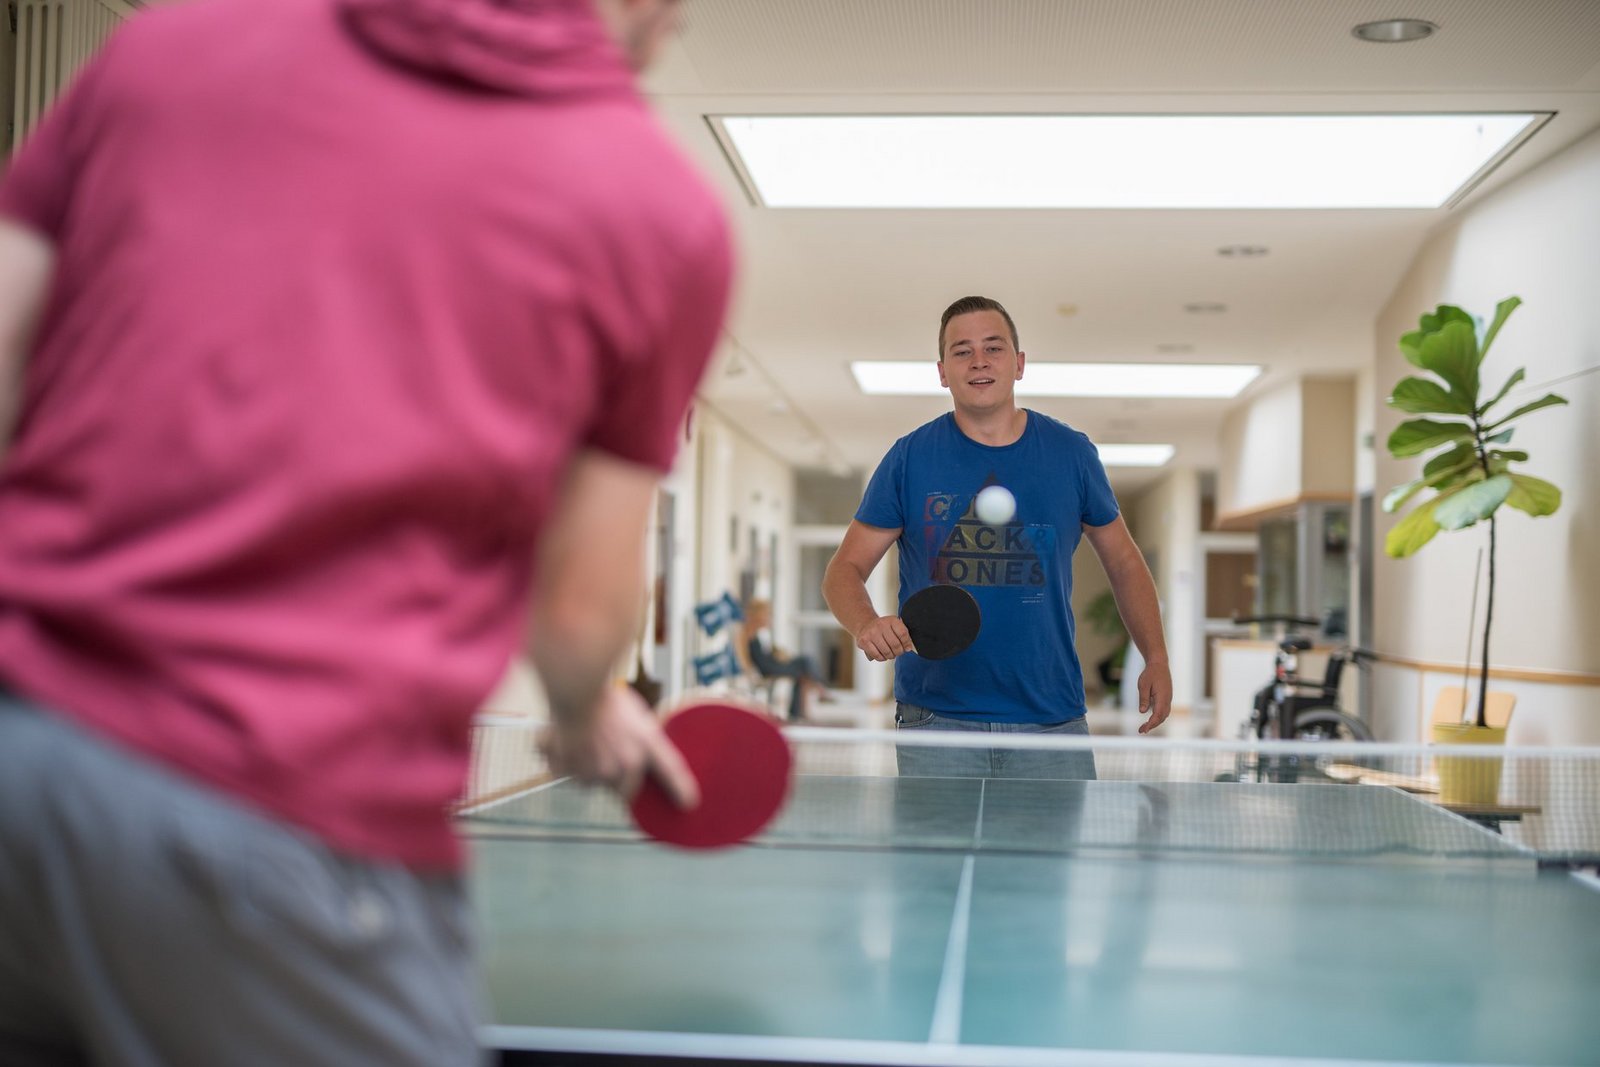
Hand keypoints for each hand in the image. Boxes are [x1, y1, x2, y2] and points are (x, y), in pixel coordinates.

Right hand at [538, 686, 699, 808]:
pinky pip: (574, 778)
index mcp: (646, 744)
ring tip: (588, 741)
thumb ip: (640, 739)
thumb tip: (639, 759)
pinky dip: (571, 766)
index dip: (681, 789)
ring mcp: (599, 771)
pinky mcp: (575, 773)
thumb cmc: (605, 696)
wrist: (576, 687)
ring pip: (597, 783)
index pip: (669, 771)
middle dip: (620, 781)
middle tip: (609, 755)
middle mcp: (626, 763)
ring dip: (594, 771)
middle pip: (626, 790)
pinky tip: (572, 743)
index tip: (688, 802)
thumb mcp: (635, 715)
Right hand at [854, 614, 914, 661]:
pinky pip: (877, 655)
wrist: (865, 625)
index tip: (907, 648)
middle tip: (898, 652)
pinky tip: (882, 655)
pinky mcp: (864, 641)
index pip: (903, 633)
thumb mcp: (894, 626)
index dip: (907, 643)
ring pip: (886, 651)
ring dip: (890, 656)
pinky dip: (882, 658)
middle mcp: (881, 625)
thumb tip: (909, 647)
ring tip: (890, 654)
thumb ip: (903, 635)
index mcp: (891, 620)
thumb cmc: (882, 628)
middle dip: (899, 652)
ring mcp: (871, 633)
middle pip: (895, 644)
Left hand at [1137, 659, 1173, 733]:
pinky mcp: (1166, 697)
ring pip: (1164, 715)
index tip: (1143, 730)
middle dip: (1152, 725)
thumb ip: (1143, 698)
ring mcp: (1168, 699)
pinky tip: (1151, 719)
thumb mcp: (1143, 685)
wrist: (1159, 664)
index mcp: (1162, 697)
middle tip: (1141, 731)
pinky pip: (1164, 710)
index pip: (1157, 715)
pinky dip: (1158, 717)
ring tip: (1145, 727)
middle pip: (1161, 717)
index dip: (1151, 724)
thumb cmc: (1150, 673)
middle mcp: (1167, 700)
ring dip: (1156, 722)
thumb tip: (1143, 712)